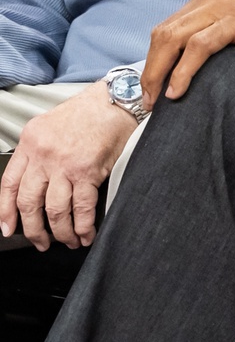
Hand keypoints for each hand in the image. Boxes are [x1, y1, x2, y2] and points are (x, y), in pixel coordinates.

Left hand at [0, 82, 136, 249]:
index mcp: (30, 142)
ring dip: (61, 232)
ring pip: (55, 210)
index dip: (6, 210)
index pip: (9, 184)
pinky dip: (84, 225)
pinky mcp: (88, 171)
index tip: (8, 228)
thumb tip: (36, 181)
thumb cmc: (90, 110)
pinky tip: (86, 234)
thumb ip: (39, 151)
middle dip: (34, 230)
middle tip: (41, 242)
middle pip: (29, 202)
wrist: (117, 100)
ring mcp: (65, 165)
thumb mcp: (50, 124)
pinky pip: (82, 207)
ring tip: (68, 241)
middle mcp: (43, 155)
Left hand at [145, 0, 234, 102]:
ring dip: (157, 73)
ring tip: (155, 100)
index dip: (161, 55)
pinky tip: (177, 91)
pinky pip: (198, 47)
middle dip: (150, 68)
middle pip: (164, 32)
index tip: (158, 80)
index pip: (175, 23)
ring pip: (172, 39)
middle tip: (148, 98)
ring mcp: (225, 5)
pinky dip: (182, 70)